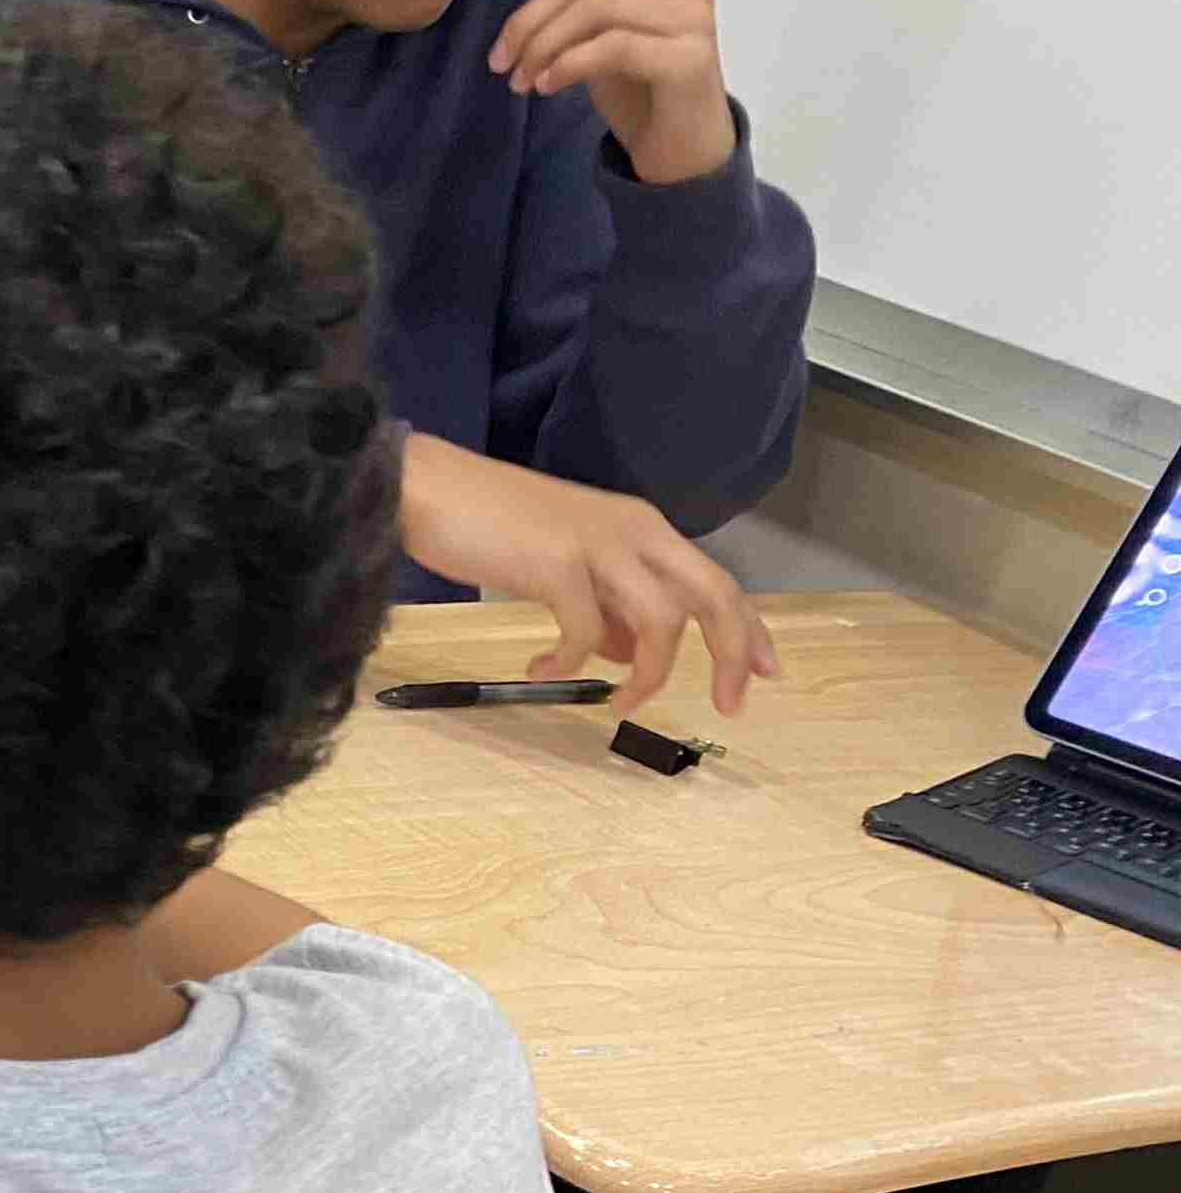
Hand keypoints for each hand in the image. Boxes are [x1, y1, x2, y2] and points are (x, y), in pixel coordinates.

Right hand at [399, 435, 778, 716]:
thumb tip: (630, 654)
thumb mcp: (563, 567)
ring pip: (661, 621)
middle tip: (729, 703)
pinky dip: (571, 663)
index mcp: (641, 527)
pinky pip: (586, 632)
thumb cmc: (488, 526)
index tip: (763, 672)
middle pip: (713, 594)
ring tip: (618, 703)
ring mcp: (599, 545)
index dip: (747, 628)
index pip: (715, 580)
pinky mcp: (558, 564)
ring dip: (649, 675)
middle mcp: (634, 531)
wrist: (428, 489)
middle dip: (732, 652)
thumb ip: (605, 606)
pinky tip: (541, 669)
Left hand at [485, 0, 738, 185]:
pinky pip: (613, 47)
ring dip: (542, 46)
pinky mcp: (691, 56)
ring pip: (595, 8)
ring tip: (520, 80)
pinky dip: (568, 65)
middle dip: (529, 18)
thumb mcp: (595, 32)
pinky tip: (546, 86)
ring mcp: (693, 15)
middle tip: (499, 60)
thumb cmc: (639, 86)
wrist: (682, 145)